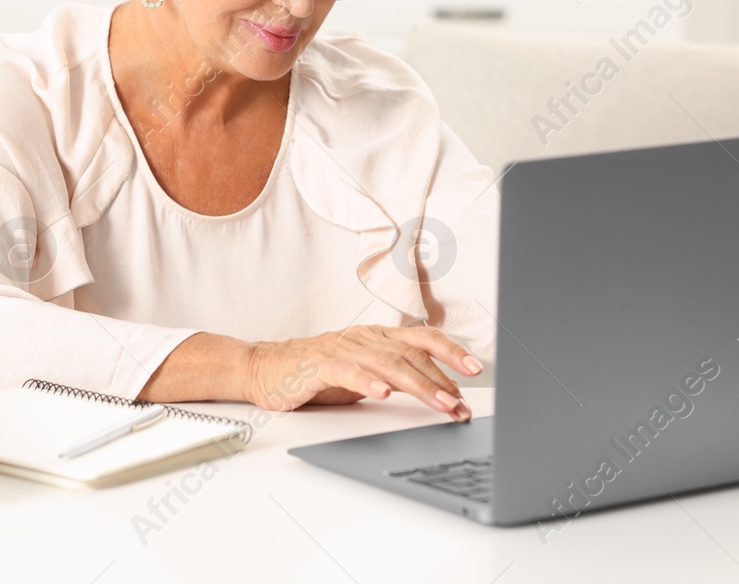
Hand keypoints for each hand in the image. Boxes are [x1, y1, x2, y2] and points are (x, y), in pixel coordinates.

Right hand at [244, 325, 480, 420]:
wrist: (263, 368)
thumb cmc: (316, 372)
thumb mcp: (364, 372)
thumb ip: (397, 376)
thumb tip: (441, 391)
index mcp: (377, 337)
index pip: (422, 338)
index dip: (450, 351)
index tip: (476, 369)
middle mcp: (363, 338)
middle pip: (411, 353)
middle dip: (441, 378)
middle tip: (462, 401)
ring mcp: (340, 349)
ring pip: (386, 363)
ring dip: (417, 384)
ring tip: (439, 402)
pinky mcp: (317, 365)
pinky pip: (346, 371)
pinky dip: (366, 382)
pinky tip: (382, 394)